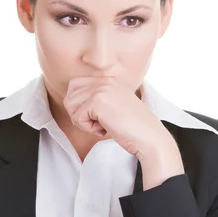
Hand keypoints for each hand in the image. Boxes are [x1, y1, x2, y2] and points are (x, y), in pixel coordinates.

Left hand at [63, 76, 180, 161]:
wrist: (148, 136)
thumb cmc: (131, 127)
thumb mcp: (112, 106)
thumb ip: (95, 99)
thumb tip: (69, 102)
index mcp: (107, 80)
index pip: (74, 86)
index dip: (79, 106)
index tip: (96, 117)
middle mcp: (103, 80)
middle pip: (69, 96)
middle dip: (78, 115)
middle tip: (97, 123)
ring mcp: (101, 89)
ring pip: (71, 107)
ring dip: (83, 122)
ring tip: (102, 125)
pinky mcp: (98, 101)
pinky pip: (78, 118)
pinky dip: (89, 129)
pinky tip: (105, 129)